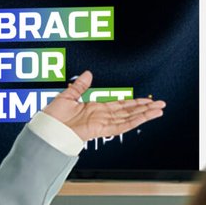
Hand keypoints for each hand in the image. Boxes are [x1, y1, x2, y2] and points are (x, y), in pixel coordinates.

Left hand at [41, 71, 166, 144]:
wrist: (45, 131)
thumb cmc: (51, 118)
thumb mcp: (67, 96)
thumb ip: (80, 86)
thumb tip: (88, 73)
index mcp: (94, 110)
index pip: (119, 106)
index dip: (133, 102)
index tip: (145, 100)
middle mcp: (100, 117)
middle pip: (128, 112)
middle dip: (145, 108)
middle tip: (160, 104)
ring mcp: (101, 124)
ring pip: (128, 119)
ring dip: (144, 114)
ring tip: (159, 110)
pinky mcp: (99, 130)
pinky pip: (120, 126)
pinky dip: (133, 121)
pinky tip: (145, 117)